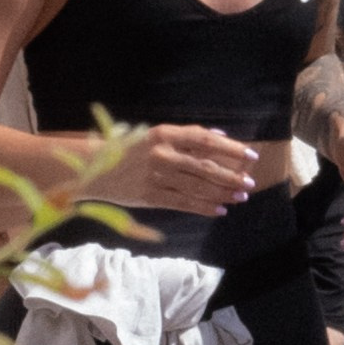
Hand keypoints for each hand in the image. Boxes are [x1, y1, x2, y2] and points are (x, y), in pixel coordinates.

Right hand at [101, 125, 258, 216]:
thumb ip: (185, 137)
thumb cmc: (128, 149)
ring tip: (240, 197)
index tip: (251, 155)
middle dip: (232, 176)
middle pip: (206, 167)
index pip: (206, 140)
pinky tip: (220, 210)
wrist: (93, 167)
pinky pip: (184, 203)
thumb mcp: (154, 135)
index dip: (231, 149)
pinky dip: (204, 207)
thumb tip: (219, 137)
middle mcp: (162, 154)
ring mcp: (156, 177)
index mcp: (164, 134)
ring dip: (223, 193)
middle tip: (250, 183)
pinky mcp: (151, 196)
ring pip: (198, 187)